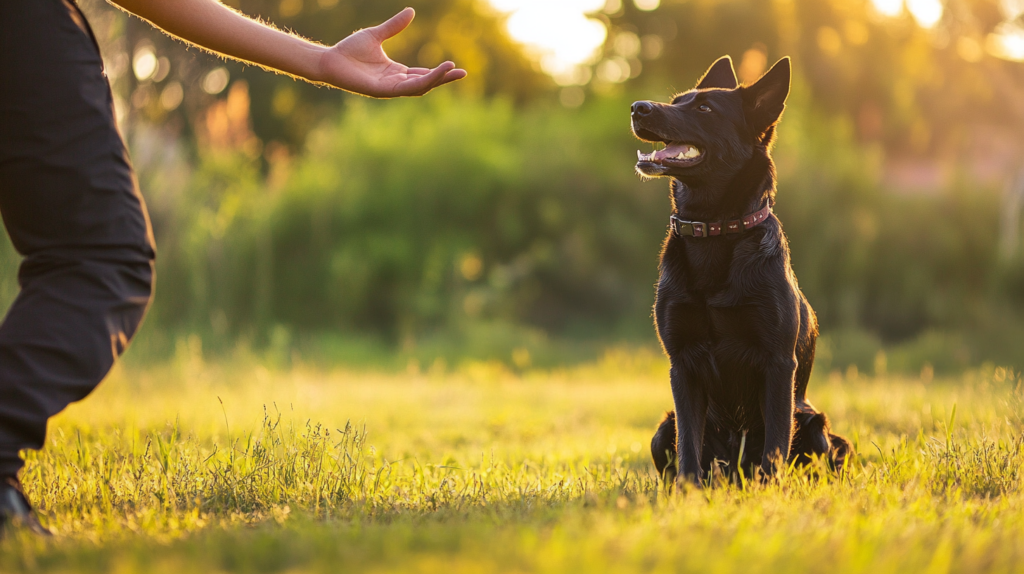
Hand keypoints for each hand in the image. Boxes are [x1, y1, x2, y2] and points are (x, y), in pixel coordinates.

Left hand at [317, 8, 466, 97]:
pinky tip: (432, 75)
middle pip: (426, 83)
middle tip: (463, 73)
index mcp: (396, 73)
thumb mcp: (377, 34)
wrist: (330, 60)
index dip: (439, 72)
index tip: (455, 66)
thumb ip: (394, 26)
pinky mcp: (382, 91)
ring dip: (436, 80)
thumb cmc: (349, 50)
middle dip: (444, 78)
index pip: (423, 74)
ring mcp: (389, 89)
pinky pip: (406, 88)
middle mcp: (395, 83)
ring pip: (419, 87)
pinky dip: (422, 82)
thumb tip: (411, 11)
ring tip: (452, 70)